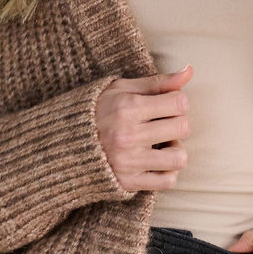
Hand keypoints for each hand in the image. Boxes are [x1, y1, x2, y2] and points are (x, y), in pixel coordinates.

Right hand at [95, 64, 193, 191]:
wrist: (62, 144)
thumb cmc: (97, 111)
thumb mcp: (122, 89)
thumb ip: (158, 82)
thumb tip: (190, 70)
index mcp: (127, 108)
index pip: (179, 103)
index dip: (178, 101)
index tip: (167, 104)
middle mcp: (128, 136)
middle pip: (182, 128)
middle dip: (177, 123)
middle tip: (163, 123)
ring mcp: (128, 162)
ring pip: (179, 158)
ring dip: (175, 149)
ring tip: (162, 143)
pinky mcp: (128, 182)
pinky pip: (168, 181)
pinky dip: (167, 171)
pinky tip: (156, 161)